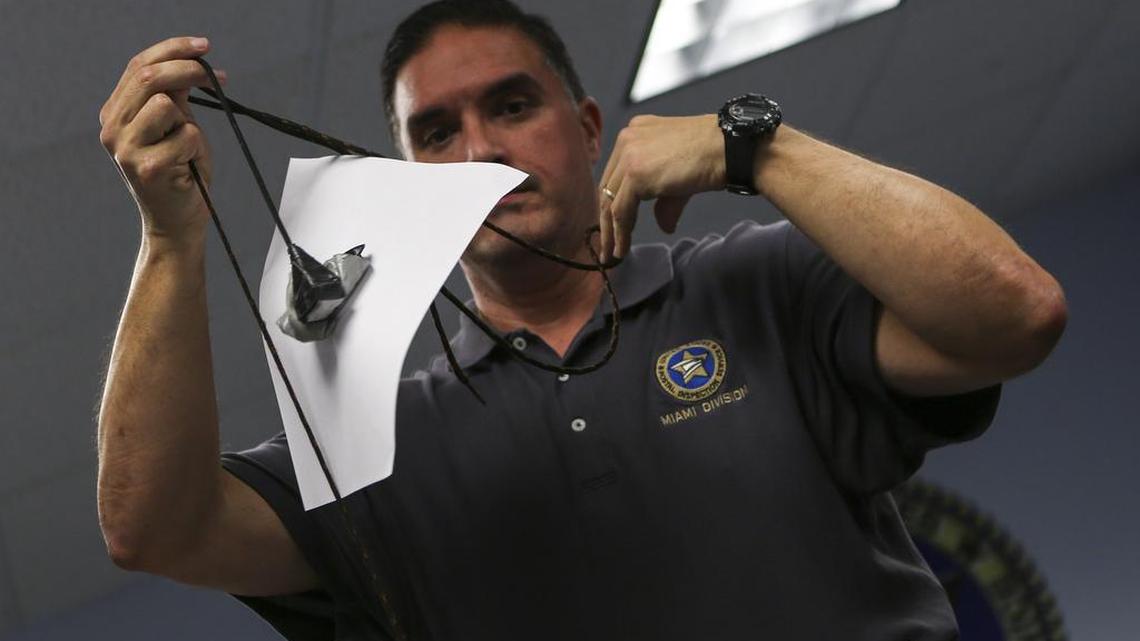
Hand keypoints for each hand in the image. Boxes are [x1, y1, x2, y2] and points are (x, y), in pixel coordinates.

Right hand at [99, 36, 226, 241]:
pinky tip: (187, 167)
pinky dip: (196, 148)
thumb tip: (188, 62)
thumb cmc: (182, 173)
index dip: (173, 49)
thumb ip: (173, 96)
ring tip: (187, 147)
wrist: (178, 222)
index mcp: (115, 114)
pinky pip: (187, 136)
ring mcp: (125, 149)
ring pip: (166, 104)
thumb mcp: (177, 126)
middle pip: (148, 76)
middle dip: (189, 70)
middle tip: (219, 77)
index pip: (138, 65)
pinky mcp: (147, 168)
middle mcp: (112, 129)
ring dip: (190, 122)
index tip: (205, 46)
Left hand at [597, 114, 724, 260]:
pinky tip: (621, 250)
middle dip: (606, 220)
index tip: (611, 226)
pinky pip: (621, 211)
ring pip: (610, 201)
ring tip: (611, 256)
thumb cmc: (713, 156)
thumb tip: (664, 226)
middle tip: (605, 246)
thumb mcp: (679, 178)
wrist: (729, 148)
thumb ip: (664, 200)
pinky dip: (620, 233)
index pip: (616, 174)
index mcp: (636, 132)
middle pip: (608, 187)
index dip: (612, 202)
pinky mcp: (635, 173)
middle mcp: (627, 139)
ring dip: (610, 232)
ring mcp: (629, 155)